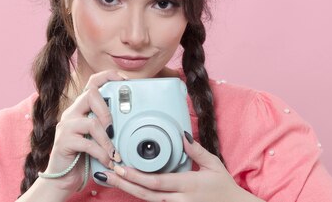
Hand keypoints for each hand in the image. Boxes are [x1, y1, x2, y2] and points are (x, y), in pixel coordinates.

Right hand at [42, 70, 127, 192]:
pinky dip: (102, 154)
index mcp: (81, 109)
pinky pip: (88, 143)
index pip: (92, 83)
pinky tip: (108, 162)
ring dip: (108, 140)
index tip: (124, 81)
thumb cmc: (84, 157)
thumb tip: (133, 122)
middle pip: (90, 94)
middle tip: (115, 131)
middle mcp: (71, 113)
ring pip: (92, 122)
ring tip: (115, 154)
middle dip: (108, 111)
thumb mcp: (99, 138)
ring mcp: (65, 126)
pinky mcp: (63, 142)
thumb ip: (109, 127)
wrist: (62, 179)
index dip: (108, 76)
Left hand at [101, 133, 263, 201]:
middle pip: (147, 193)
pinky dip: (141, 194)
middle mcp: (180, 199)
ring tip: (112, 179)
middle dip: (125, 184)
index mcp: (188, 185)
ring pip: (148, 200)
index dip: (137, 176)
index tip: (121, 168)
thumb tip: (183, 135)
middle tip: (107, 173)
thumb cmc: (224, 187)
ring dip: (129, 189)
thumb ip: (196, 151)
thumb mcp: (214, 165)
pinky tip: (129, 186)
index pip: (158, 182)